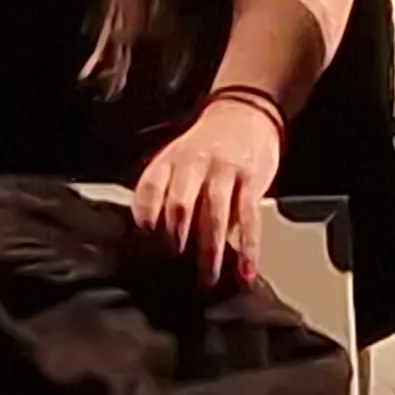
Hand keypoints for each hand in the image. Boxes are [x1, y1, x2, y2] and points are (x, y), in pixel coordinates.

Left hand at [132, 93, 283, 290]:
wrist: (244, 111)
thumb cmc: (206, 145)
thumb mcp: (175, 160)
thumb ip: (164, 195)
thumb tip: (154, 243)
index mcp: (167, 162)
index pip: (147, 193)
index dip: (144, 223)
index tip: (144, 253)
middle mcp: (192, 165)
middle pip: (178, 208)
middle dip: (175, 245)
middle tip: (176, 278)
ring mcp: (222, 172)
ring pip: (212, 216)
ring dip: (209, 254)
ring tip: (208, 283)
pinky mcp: (250, 180)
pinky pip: (248, 218)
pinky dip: (247, 248)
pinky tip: (245, 270)